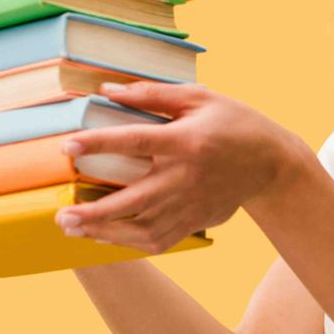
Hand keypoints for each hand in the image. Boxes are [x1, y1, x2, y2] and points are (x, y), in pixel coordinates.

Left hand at [53, 81, 303, 253]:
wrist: (273, 163)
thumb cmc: (234, 122)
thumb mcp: (199, 97)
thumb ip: (152, 95)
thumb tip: (107, 90)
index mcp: (185, 141)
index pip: (135, 141)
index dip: (99, 143)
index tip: (67, 147)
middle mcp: (185, 177)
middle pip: (132, 200)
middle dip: (94, 213)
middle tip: (61, 215)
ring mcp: (190, 204)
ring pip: (142, 227)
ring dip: (105, 233)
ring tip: (74, 230)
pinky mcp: (195, 221)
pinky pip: (159, 240)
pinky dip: (129, 244)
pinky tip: (105, 239)